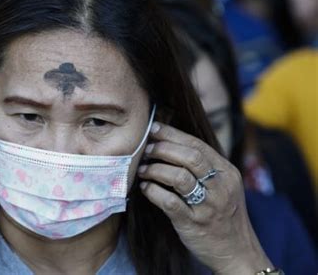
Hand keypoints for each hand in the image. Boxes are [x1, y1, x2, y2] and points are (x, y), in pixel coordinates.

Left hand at [137, 122, 272, 273]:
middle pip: (190, 157)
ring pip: (179, 178)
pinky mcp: (194, 223)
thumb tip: (171, 144)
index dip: (173, 134)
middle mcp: (221, 187)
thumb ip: (204, 167)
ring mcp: (208, 206)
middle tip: (147, 149)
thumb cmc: (223, 215)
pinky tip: (145, 188)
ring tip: (143, 169)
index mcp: (227, 173)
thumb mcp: (223, 186)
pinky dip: (153, 191)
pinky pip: (169, 202)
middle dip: (163, 149)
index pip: (198, 145)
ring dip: (155, 169)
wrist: (237, 252)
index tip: (154, 128)